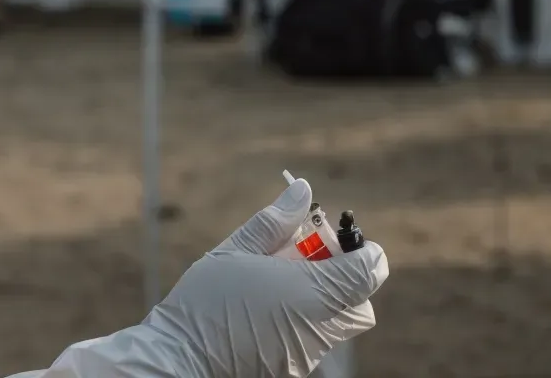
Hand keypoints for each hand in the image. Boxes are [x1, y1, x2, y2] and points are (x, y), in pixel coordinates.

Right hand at [26, 178, 386, 377]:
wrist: (181, 355)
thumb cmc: (206, 299)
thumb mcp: (237, 249)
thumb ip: (276, 222)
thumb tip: (303, 191)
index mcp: (311, 294)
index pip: (368, 273)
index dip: (364, 252)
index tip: (341, 239)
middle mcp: (319, 328)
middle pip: (360, 303)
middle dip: (344, 279)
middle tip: (306, 260)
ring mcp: (308, 353)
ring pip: (337, 323)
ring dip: (322, 298)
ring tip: (278, 283)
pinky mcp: (294, 367)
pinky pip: (314, 340)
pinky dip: (303, 320)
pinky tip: (267, 309)